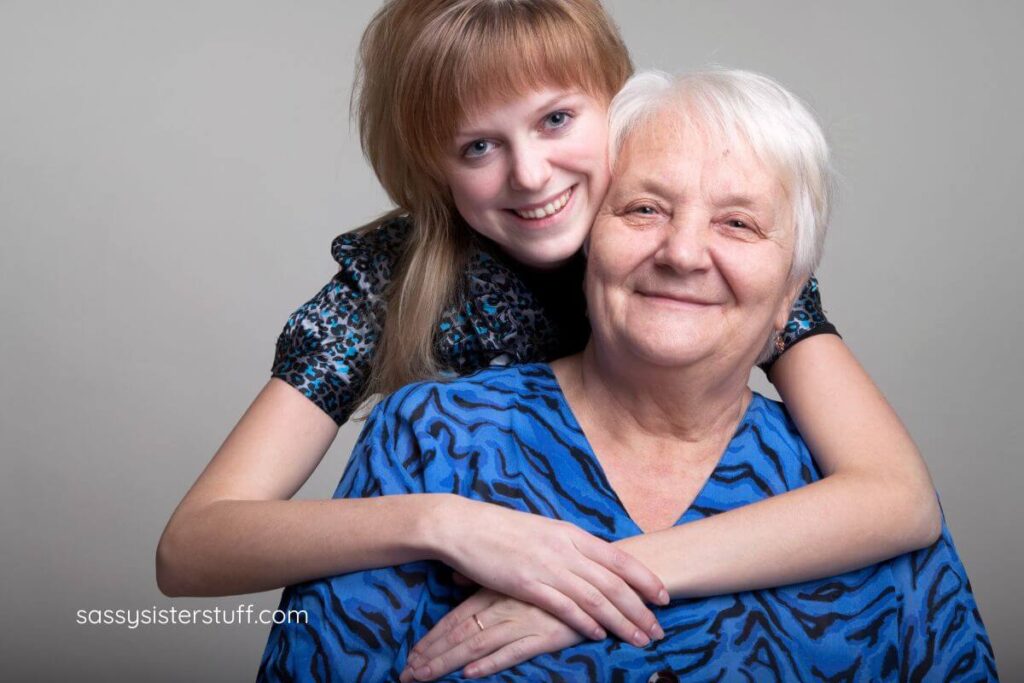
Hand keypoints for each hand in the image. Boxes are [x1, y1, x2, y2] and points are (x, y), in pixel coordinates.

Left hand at [398, 588, 584, 680]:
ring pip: (477, 644)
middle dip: (431, 655)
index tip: (411, 655)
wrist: (599, 575)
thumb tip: (454, 578)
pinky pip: (513, 651)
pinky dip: (491, 663)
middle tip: (407, 674)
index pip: (455, 618)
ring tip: (425, 677)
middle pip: (459, 634)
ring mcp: (523, 620)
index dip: (432, 638)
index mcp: (494, 591)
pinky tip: (470, 673)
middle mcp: (503, 606)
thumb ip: (482, 579)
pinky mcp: (545, 634)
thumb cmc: (553, 575)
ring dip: (448, 662)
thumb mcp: (513, 572)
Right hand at [432, 496, 667, 644]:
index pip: (619, 558)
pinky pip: (564, 606)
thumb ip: (568, 546)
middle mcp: (566, 548)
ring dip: (621, 621)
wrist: (464, 526)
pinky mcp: (527, 583)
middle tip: (659, 629)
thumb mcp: (543, 531)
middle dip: (641, 609)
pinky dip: (584, 622)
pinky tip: (598, 635)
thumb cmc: (501, 529)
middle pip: (614, 583)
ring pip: (595, 598)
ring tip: (639, 639)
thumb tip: (590, 561)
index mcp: (571, 533)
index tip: (664, 597)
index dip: (645, 579)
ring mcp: (548, 566)